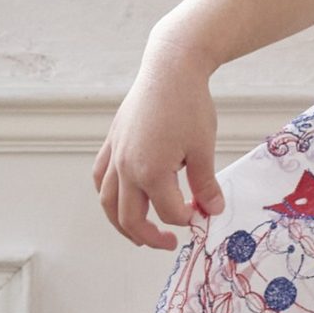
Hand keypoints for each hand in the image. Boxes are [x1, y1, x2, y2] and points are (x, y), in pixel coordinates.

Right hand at [93, 40, 225, 247]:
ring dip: (121, 223)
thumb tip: (212, 211)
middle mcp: (126, 167)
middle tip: (169, 243)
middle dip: (149, 237)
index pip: (169, 212)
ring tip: (139, 234)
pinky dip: (108, 194)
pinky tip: (119, 199)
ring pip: (108, 202)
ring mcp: (115, 155)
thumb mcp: (204, 149)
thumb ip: (205, 185)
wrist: (170, 69)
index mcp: (150, 172)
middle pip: (130, 218)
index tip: (203, 214)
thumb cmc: (189, 106)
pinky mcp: (112, 142)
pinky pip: (101, 177)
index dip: (188, 219)